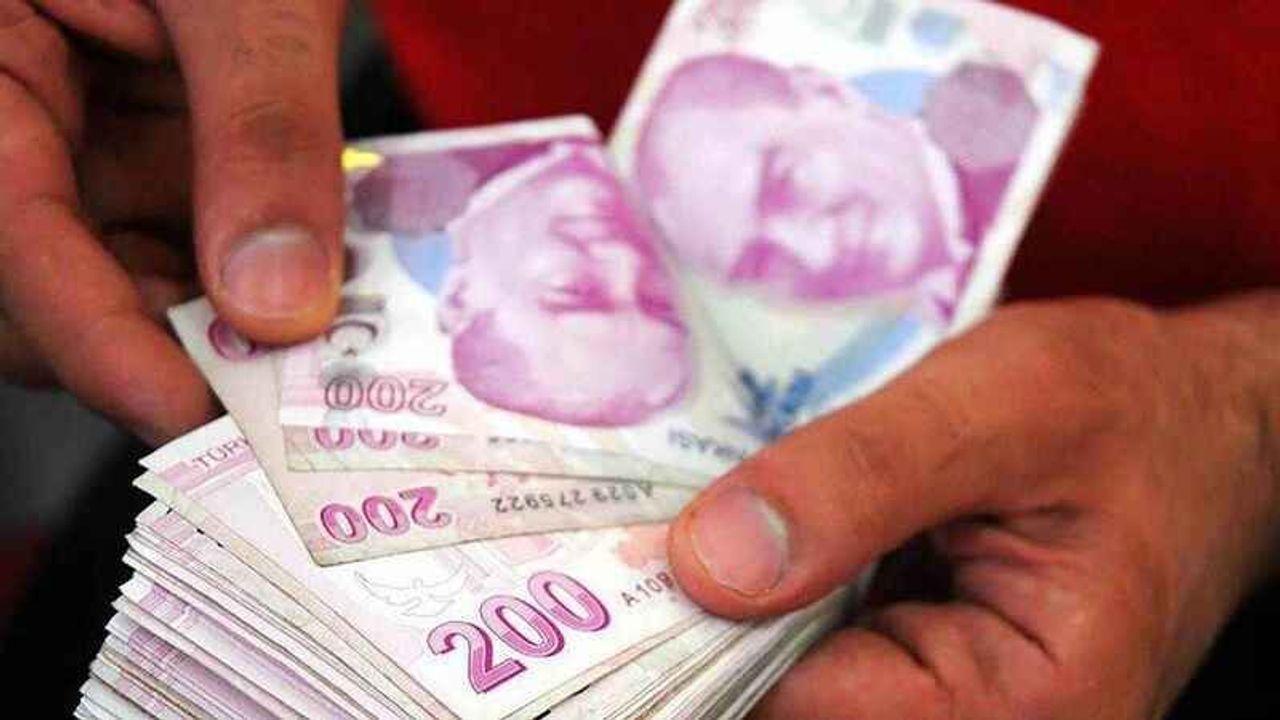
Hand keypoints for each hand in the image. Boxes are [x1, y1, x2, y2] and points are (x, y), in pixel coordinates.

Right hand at [0, 0, 345, 442]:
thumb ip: (259, 125)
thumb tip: (279, 294)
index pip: (4, 234)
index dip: (94, 339)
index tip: (192, 410)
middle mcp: (4, 126)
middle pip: (44, 294)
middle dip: (166, 348)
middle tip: (290, 394)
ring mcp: (67, 150)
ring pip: (116, 291)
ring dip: (219, 327)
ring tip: (326, 341)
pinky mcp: (129, 160)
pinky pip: (171, 252)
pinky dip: (244, 280)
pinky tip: (317, 279)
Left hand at [669, 293, 1279, 718]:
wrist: (1204, 421)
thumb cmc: (1130, 408)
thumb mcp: (1001, 404)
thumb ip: (859, 482)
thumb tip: (706, 564)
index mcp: (1020, 706)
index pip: (802, 710)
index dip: (701, 635)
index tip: (627, 559)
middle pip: (785, 703)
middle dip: (714, 614)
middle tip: (650, 523)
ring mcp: (952, 707)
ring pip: (791, 673)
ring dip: (740, 593)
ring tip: (707, 512)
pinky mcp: (928, 671)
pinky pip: (817, 644)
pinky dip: (775, 583)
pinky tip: (756, 524)